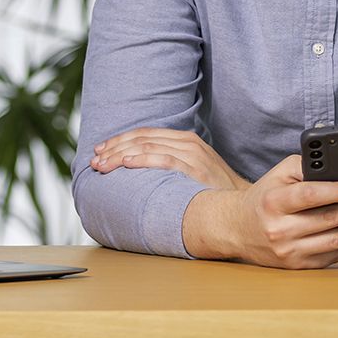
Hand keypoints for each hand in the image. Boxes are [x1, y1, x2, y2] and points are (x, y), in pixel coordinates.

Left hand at [88, 127, 250, 191]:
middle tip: (95, 159)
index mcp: (185, 140)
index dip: (120, 140)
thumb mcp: (194, 169)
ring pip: (148, 147)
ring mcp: (193, 155)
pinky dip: (142, 160)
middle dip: (114, 148)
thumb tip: (139, 169)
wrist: (242, 203)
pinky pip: (164, 160)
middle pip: (143, 139)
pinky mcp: (196, 169)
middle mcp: (188, 143)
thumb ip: (171, 163)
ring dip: (120, 155)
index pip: (146, 134)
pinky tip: (125, 164)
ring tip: (102, 165)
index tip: (101, 150)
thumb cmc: (214, 191)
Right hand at [182, 154, 337, 268]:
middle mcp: (279, 229)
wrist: (237, 229)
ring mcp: (288, 252)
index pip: (308, 196)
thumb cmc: (265, 196)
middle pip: (328, 221)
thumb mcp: (279, 174)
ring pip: (334, 242)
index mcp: (273, 202)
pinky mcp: (296, 266)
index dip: (335, 191)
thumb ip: (307, 166)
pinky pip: (331, 257)